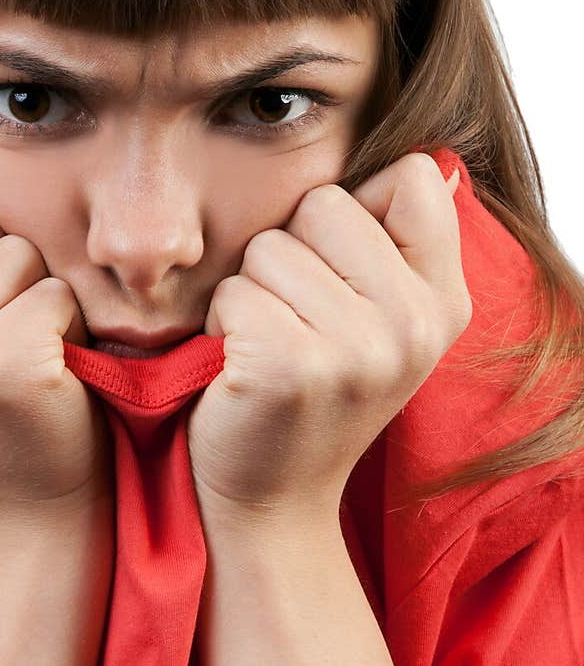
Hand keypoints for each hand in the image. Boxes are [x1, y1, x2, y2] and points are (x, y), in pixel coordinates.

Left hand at [187, 153, 470, 523]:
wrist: (273, 503)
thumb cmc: (311, 397)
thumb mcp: (380, 325)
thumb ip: (394, 245)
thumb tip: (416, 162)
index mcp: (444, 302)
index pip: (412, 177)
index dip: (355, 212)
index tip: (340, 278)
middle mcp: (415, 323)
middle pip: (326, 203)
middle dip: (291, 254)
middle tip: (296, 324)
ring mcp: (358, 347)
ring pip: (270, 246)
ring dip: (251, 292)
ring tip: (268, 348)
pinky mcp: (292, 365)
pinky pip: (234, 290)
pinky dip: (222, 324)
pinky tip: (240, 368)